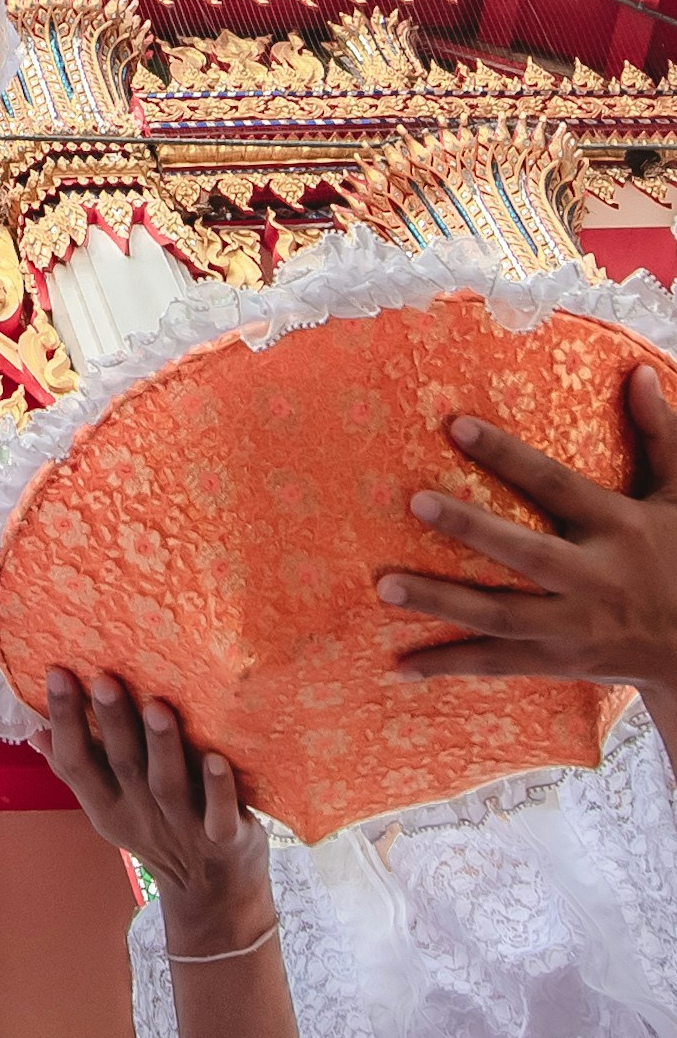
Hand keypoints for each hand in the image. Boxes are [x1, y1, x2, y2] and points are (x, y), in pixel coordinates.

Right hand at [43, 673, 277, 958]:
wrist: (214, 893)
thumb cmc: (161, 832)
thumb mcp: (111, 809)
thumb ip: (79, 770)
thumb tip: (37, 729)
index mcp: (107, 807)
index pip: (76, 764)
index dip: (64, 721)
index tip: (58, 672)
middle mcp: (141, 816)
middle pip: (123, 767)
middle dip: (112, 723)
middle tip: (104, 679)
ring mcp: (183, 829)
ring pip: (168, 786)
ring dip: (163, 747)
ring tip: (157, 707)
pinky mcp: (225, 838)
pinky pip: (220, 816)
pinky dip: (219, 790)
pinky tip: (217, 759)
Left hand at [378, 363, 676, 728]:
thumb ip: (658, 434)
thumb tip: (636, 372)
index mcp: (617, 528)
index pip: (555, 484)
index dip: (508, 456)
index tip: (455, 425)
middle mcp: (593, 578)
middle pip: (526, 553)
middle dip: (472, 529)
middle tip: (416, 501)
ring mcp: (574, 626)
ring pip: (502, 615)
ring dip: (442, 601)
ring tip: (386, 585)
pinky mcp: (558, 662)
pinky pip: (497, 664)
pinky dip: (449, 664)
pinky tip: (399, 665)